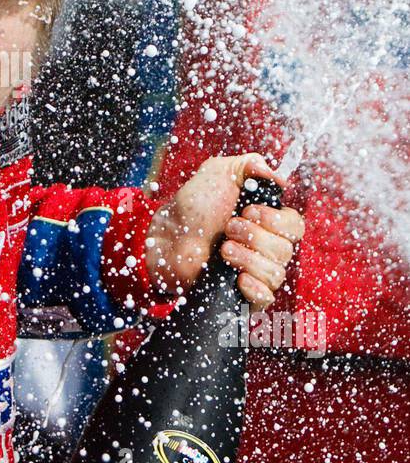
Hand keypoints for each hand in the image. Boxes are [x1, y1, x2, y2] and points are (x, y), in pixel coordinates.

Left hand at [146, 153, 304, 309]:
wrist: (167, 238)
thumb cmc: (192, 207)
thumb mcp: (219, 172)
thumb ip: (249, 165)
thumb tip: (277, 176)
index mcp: (267, 221)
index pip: (295, 226)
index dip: (275, 220)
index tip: (247, 210)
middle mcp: (266, 248)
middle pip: (286, 250)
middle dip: (256, 236)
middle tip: (228, 228)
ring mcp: (255, 272)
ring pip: (276, 273)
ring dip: (248, 258)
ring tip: (223, 249)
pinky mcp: (243, 294)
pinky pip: (266, 298)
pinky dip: (254, 288)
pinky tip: (238, 278)